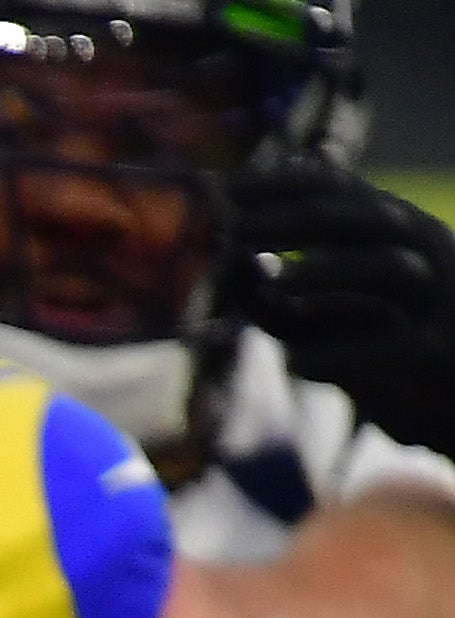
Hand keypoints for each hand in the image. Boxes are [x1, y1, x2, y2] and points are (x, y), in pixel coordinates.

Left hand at [231, 162, 454, 458]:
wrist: (453, 396)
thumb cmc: (379, 349)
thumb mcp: (326, 320)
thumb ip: (280, 296)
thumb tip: (225, 266)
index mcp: (395, 234)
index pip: (339, 191)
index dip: (282, 185)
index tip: (223, 188)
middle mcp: (423, 254)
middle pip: (364, 219)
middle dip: (296, 218)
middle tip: (231, 226)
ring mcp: (438, 299)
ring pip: (389, 270)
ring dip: (326, 273)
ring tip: (268, 286)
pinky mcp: (441, 352)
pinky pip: (396, 347)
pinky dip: (344, 354)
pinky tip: (294, 365)